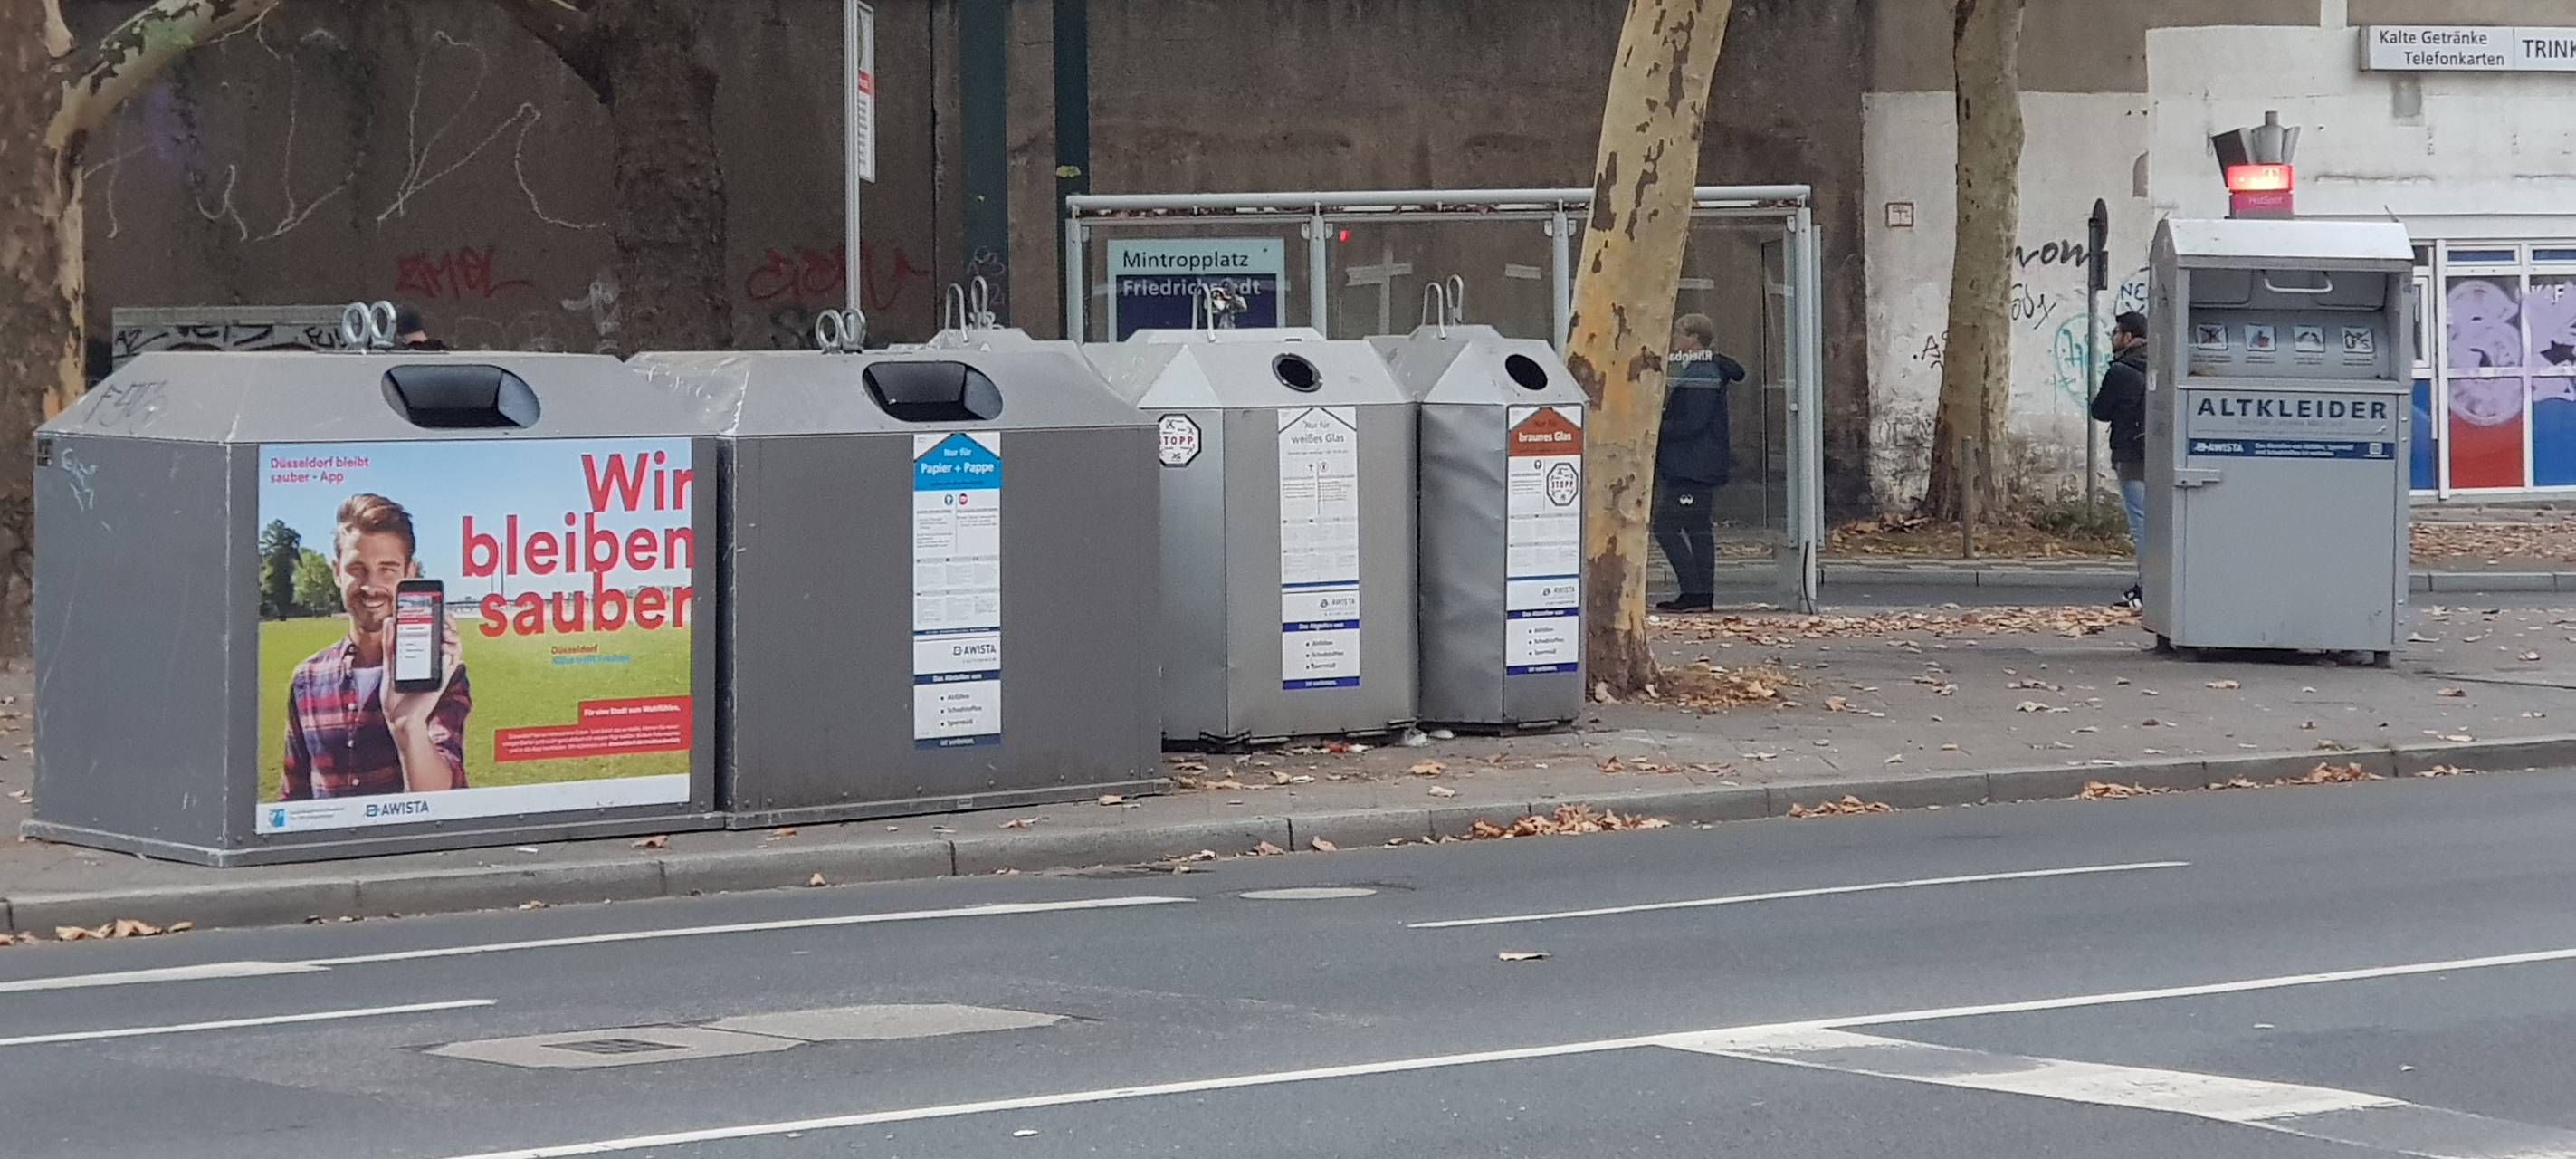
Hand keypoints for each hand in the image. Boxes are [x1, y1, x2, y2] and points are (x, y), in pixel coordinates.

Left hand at [380, 616, 461, 733]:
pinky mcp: (442, 680)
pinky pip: (451, 664)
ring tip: (442, 632)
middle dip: (448, 623)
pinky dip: (450, 655)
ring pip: (454, 647)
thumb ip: (391, 643)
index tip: (435, 604)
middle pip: (449, 636)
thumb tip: (390, 620)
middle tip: (441, 616)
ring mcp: (439, 670)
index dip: (439, 616)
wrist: (398, 717)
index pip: (436, 631)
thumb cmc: (395, 694)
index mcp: (423, 655)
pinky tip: (444, 650)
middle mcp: (434, 661)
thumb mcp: (389, 664)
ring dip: (451, 637)